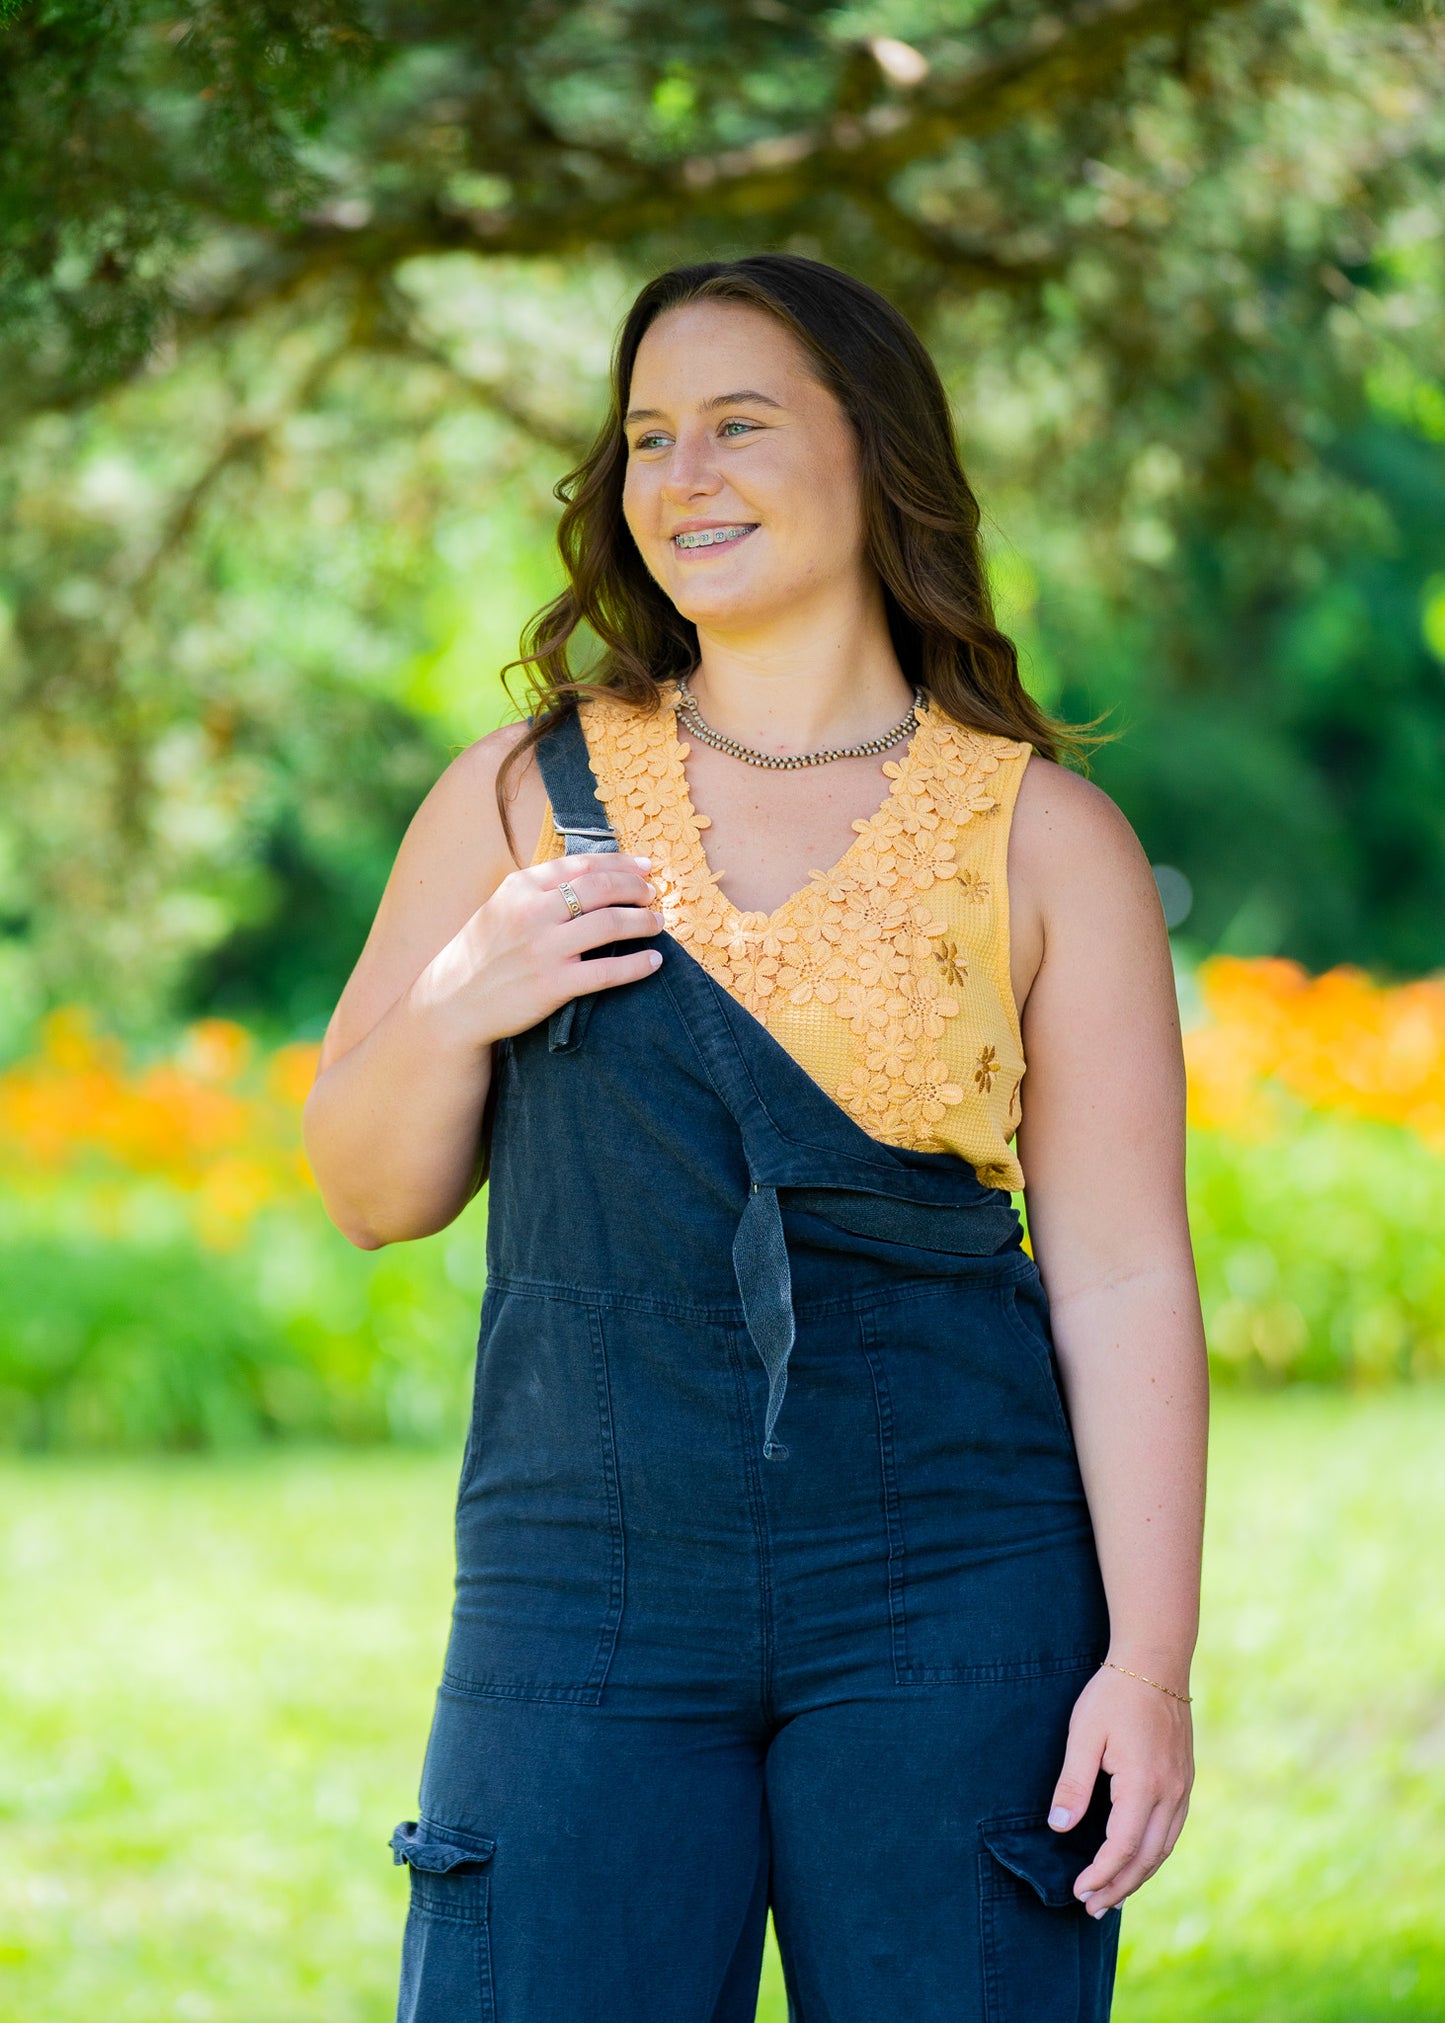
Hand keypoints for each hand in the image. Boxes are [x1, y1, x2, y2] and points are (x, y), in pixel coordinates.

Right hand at [441, 853, 662, 1046]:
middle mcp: (531, 912)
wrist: (451, 1004)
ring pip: (609, 924)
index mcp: (519, 887)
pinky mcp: (552, 986)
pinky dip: (637, 965)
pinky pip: (607, 971)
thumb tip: (590, 876)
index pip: (581, 865)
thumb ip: (538, 890)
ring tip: (657, 923)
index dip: (620, 864)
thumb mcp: (500, 908)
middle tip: (653, 896)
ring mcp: (542, 949)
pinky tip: (653, 961)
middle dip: (636, 889)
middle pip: (601, 889)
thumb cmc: (481, 955)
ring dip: (642, 922)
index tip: (645, 867)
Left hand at [1047, 1660, 1194, 1916]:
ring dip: (1139, 1875)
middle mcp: (1170, 1793)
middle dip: (1119, 1886)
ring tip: (1113, 1895)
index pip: (1123, 1847)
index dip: (1101, 1874)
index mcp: (1144, 1785)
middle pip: (1147, 1856)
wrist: (1156, 1661)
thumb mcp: (1084, 1734)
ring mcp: (1183, 1787)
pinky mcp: (1185, 1778)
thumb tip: (1059, 1828)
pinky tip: (1139, 1859)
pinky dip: (1155, 1853)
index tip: (1078, 1891)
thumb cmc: (1114, 1694)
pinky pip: (1172, 1829)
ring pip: (1164, 1847)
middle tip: (1093, 1908)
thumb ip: (1073, 1784)